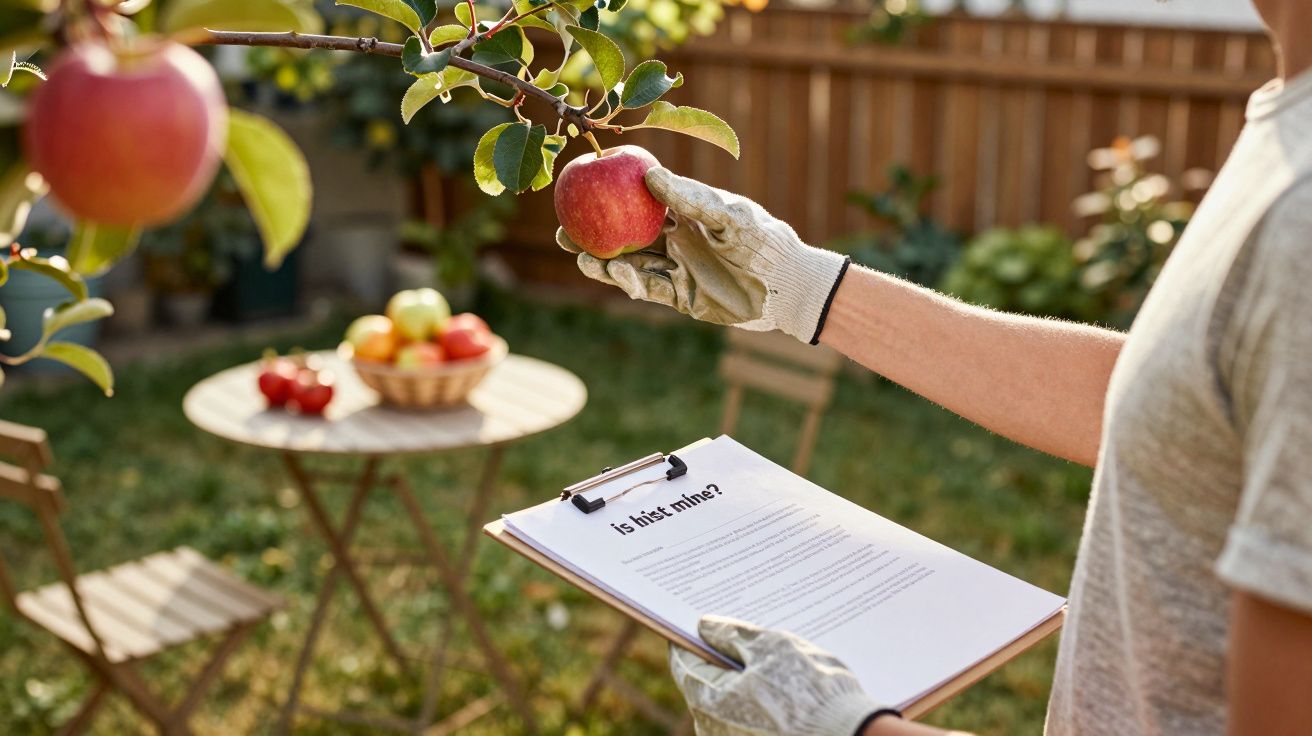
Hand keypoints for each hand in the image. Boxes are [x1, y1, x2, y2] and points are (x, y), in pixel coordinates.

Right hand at [557, 168, 850, 343]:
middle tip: (565, 228)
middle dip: (596, 233)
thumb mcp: (730, 215)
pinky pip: (649, 287)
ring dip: (605, 261)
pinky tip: (610, 271)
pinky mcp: (682, 296)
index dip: (613, 195)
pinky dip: (628, 280)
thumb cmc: (764, 241)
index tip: (585, 186)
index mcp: (686, 213)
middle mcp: (677, 239)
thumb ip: (691, 199)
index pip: (642, 201)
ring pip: (632, 263)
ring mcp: (677, 267)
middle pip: (627, 235)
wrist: (787, 286)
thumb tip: (650, 176)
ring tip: (579, 255)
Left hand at [669, 615, 893, 735]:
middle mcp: (713, 729)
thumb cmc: (812, 692)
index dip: (688, 639)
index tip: (693, 622)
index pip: (684, 664)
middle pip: (705, 684)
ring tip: (767, 654)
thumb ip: (732, 635)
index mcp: (709, 701)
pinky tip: (781, 683)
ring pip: (728, 702)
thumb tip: (705, 626)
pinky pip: (748, 717)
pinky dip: (757, 699)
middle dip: (718, 658)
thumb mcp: (772, 647)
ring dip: (741, 679)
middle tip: (736, 632)